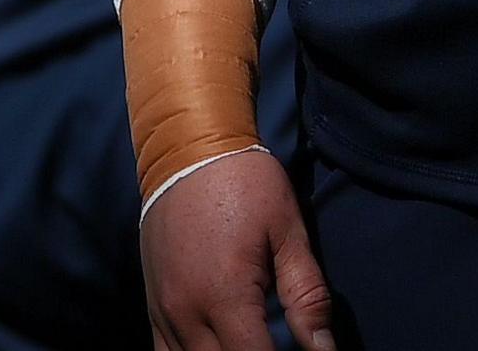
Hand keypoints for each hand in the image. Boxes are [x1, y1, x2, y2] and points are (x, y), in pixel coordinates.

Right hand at [140, 149, 331, 350]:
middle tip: (276, 344)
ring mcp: (163, 312)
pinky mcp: (152, 306)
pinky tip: (218, 349)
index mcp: (225, 296)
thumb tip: (325, 350)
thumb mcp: (288, 232)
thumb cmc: (246, 184)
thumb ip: (307, 297)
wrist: (187, 148)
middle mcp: (186, 312)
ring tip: (251, 345)